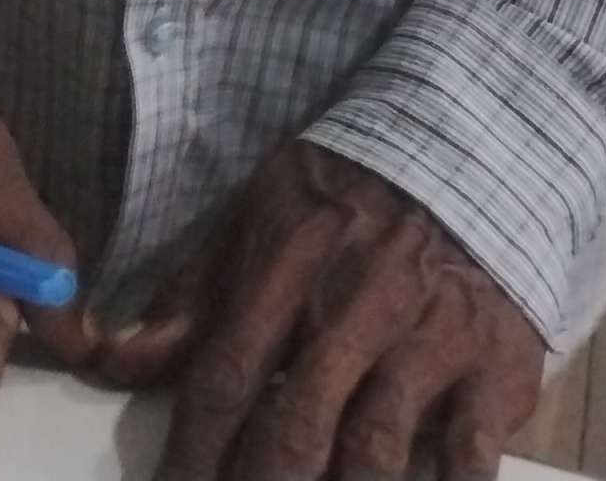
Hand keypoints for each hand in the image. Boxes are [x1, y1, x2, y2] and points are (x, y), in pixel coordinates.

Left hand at [91, 142, 545, 480]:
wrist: (467, 154)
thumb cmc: (344, 199)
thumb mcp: (256, 217)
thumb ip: (190, 297)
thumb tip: (112, 361)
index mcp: (287, 271)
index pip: (227, 378)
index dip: (192, 454)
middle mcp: (355, 312)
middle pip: (295, 429)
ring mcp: (428, 344)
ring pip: (374, 452)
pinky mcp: (492, 370)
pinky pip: (471, 455)